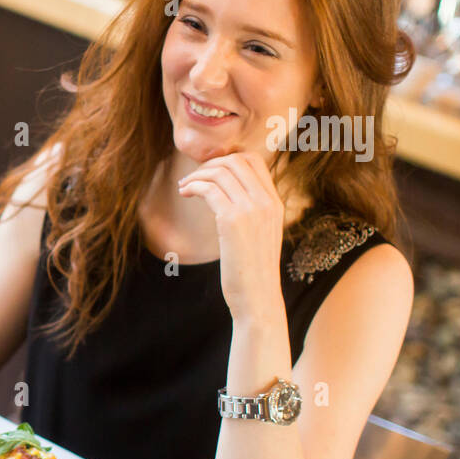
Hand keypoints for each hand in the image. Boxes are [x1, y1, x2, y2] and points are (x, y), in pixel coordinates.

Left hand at [176, 150, 285, 320]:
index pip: (254, 161)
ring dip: (197, 175)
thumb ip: (252, 212)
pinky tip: (185, 193)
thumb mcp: (260, 235)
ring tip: (184, 187)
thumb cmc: (252, 271)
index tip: (209, 172)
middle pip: (236, 161)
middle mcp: (267, 202)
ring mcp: (252, 210)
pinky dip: (193, 186)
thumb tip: (228, 196)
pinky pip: (209, 189)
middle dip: (209, 165)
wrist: (258, 298)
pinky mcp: (233, 221)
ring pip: (221, 172)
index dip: (227, 160)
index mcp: (276, 203)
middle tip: (192, 179)